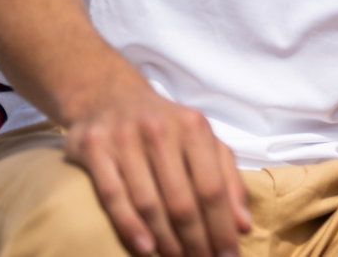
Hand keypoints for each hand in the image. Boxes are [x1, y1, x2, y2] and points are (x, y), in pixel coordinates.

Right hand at [60, 76, 250, 256]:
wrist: (109, 96)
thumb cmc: (166, 127)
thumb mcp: (203, 142)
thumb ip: (228, 179)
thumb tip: (243, 226)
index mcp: (193, 127)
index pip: (212, 186)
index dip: (222, 226)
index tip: (229, 255)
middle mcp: (160, 130)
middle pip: (182, 199)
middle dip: (196, 240)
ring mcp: (124, 138)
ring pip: (149, 201)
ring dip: (166, 239)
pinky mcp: (94, 148)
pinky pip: (112, 194)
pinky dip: (129, 225)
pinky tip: (145, 248)